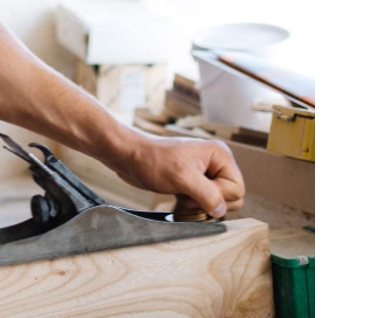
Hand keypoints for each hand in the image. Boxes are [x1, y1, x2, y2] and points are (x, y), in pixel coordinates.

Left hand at [112, 135, 244, 218]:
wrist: (129, 156)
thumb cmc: (152, 160)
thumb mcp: (182, 178)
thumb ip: (207, 194)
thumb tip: (221, 211)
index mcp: (220, 155)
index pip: (237, 189)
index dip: (218, 196)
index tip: (194, 190)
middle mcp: (216, 162)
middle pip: (232, 197)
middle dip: (210, 201)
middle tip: (188, 193)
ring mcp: (205, 172)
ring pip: (218, 201)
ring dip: (201, 204)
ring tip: (182, 194)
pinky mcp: (194, 181)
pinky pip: (205, 201)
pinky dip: (194, 204)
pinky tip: (180, 196)